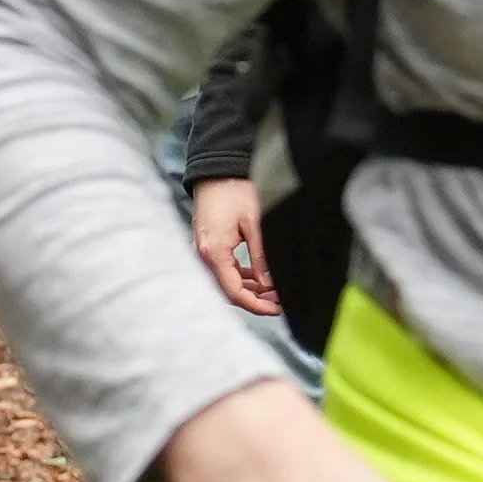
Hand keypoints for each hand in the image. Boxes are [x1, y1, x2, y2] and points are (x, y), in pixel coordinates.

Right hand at [184, 177, 281, 317]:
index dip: (256, 305)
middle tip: (279, 302)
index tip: (275, 309)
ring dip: (249, 289)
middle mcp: (204, 257)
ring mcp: (203, 253)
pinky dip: (241, 277)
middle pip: (228, 291)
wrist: (215, 172)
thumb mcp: (254, 224)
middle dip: (254, 299)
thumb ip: (259, 256)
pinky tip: (259, 277)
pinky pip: (223, 270)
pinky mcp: (207, 247)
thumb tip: (267, 283)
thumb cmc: (233, 192)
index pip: (234, 292)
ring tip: (273, 291)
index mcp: (215, 252)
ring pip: (226, 282)